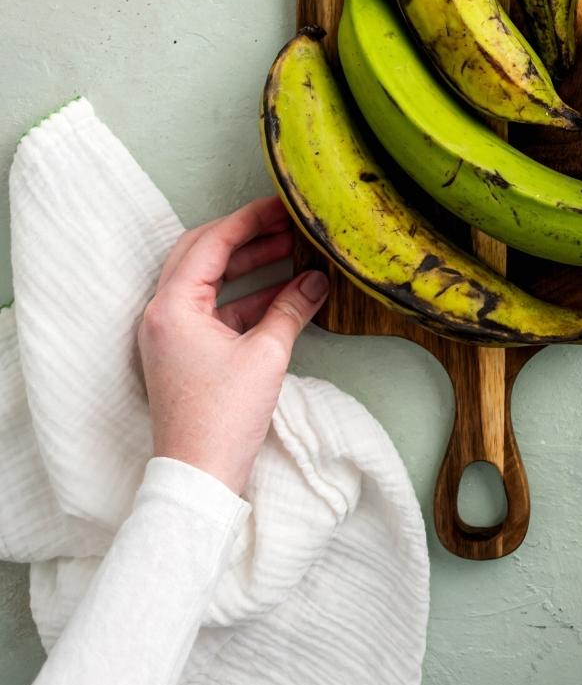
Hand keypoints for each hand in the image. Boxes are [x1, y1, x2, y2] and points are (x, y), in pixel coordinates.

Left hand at [138, 197, 328, 494]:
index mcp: (172, 306)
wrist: (199, 478)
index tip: (283, 206)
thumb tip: (316, 280)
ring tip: (290, 253)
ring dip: (247, 267)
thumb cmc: (224, 419)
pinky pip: (212, 310)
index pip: (211, 242)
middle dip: (246, 237)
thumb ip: (291, 308)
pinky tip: (282, 294)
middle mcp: (162, 314)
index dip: (250, 220)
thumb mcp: (267, 356)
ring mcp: (169, 335)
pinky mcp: (182, 354)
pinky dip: (244, 298)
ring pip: (207, 282)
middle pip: (201, 253)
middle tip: (285, 224)